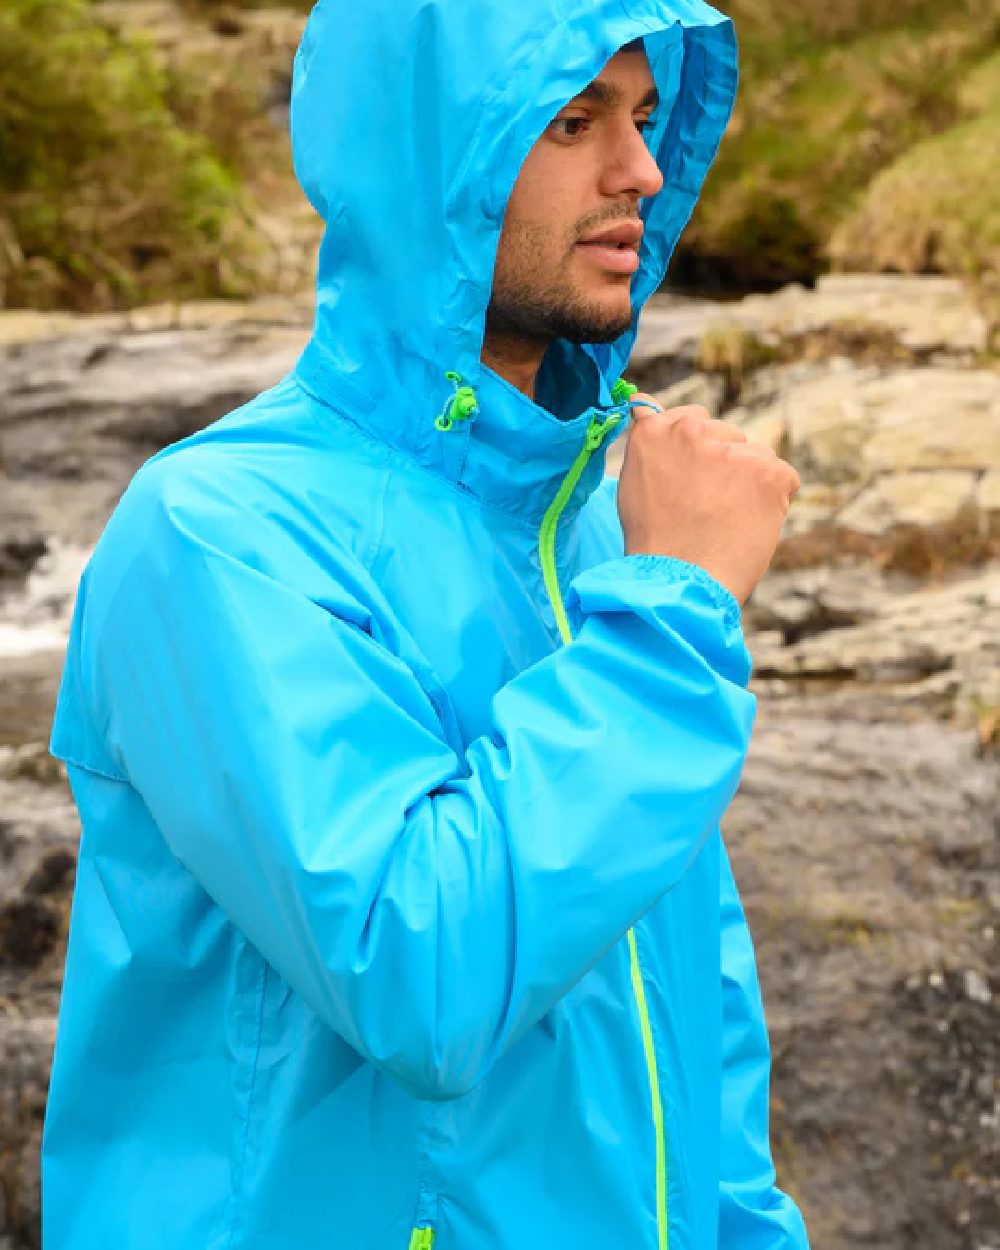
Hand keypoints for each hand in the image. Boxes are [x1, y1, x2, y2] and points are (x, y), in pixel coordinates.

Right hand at [617, 394, 799, 605]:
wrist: (681, 583)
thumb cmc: (655, 544)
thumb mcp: (633, 484)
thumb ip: (649, 443)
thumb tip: (643, 403)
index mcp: (654, 431)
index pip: (690, 419)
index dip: (696, 453)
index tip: (691, 482)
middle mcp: (691, 430)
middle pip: (726, 436)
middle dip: (724, 466)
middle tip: (707, 510)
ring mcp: (733, 449)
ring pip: (755, 456)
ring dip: (749, 483)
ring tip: (727, 522)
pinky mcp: (769, 471)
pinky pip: (783, 478)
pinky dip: (774, 502)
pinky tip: (749, 525)